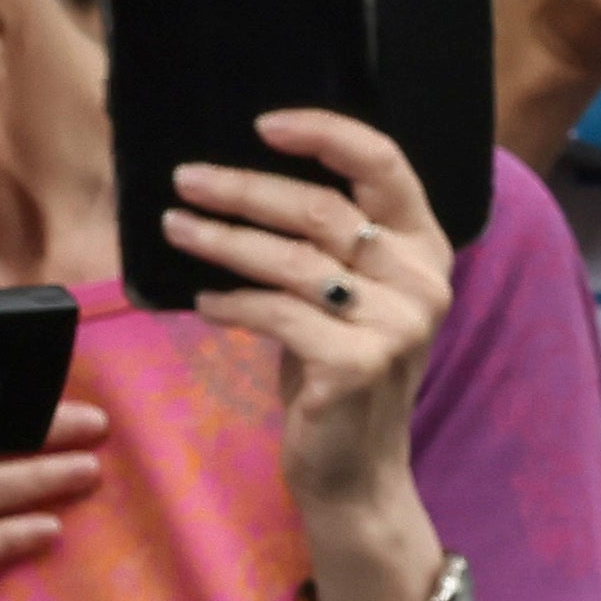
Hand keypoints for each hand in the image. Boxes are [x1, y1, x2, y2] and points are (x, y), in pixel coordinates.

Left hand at [169, 106, 461, 585]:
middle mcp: (422, 282)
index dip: (324, 133)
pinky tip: (205, 303)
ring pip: (291, 260)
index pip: (384, 164)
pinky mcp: (357, 365)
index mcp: (424, 249)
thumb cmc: (339, 374)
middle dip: (244, 190)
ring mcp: (395, 325)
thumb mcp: (349, 296)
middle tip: (187, 180)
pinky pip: (276, 313)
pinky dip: (232, 304)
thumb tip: (240, 176)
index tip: (262, 125)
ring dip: (223, 240)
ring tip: (176, 228)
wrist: (358, 475)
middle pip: (321, 209)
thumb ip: (328, 242)